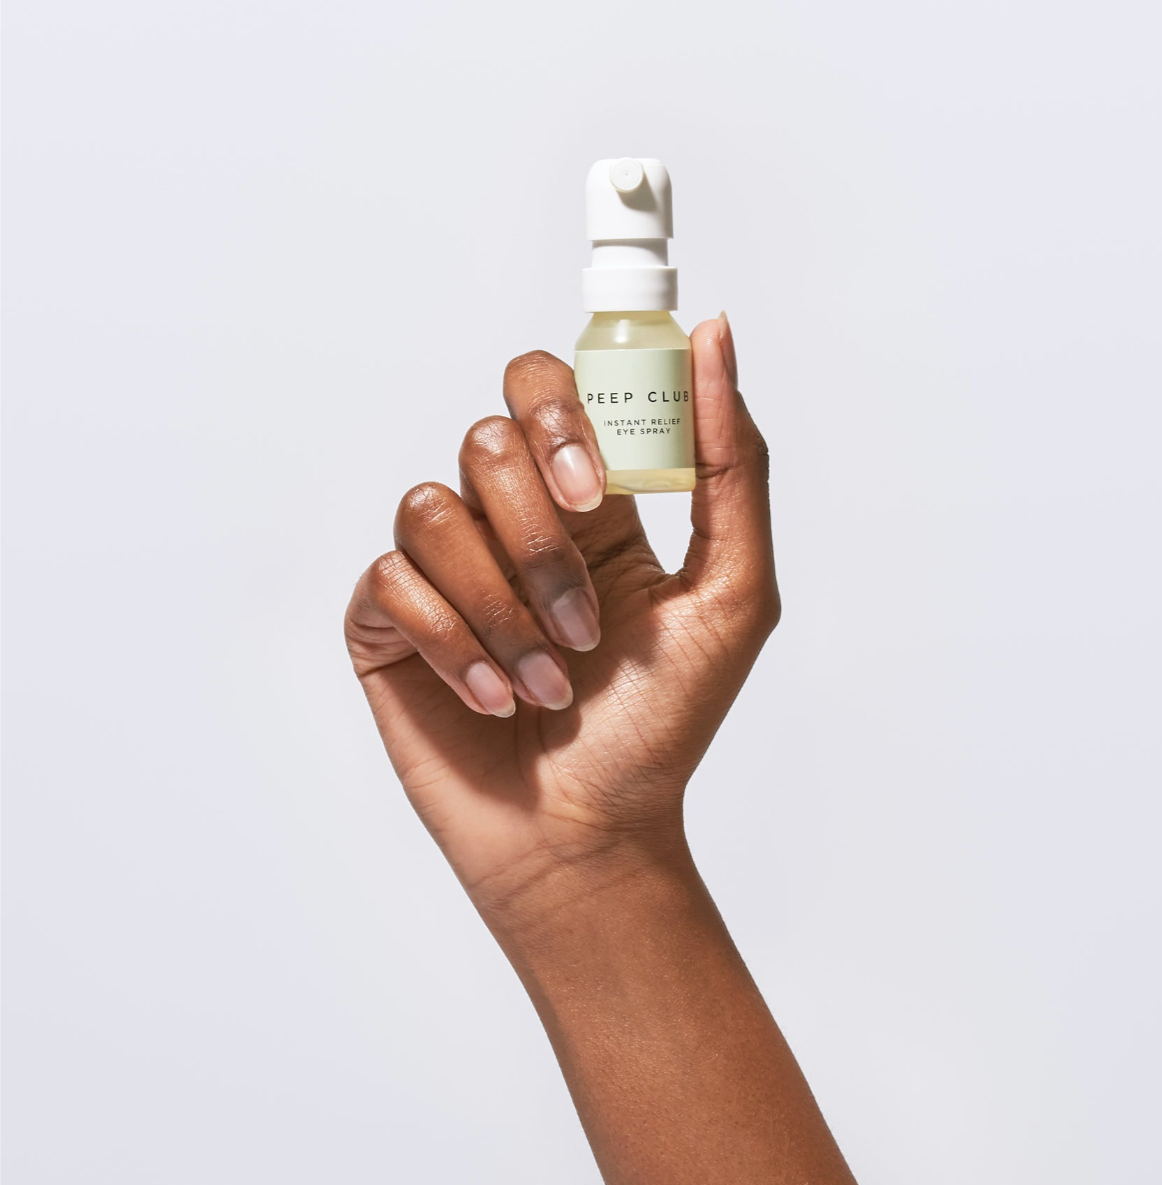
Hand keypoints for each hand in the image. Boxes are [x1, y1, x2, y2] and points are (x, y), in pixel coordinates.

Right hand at [345, 315, 776, 916]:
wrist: (589, 832)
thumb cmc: (662, 727)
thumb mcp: (731, 597)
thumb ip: (729, 468)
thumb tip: (717, 335)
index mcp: (594, 504)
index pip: (554, 391)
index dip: (566, 417)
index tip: (603, 491)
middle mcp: (514, 523)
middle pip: (488, 436)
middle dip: (538, 528)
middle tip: (582, 607)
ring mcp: (448, 571)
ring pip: (435, 508)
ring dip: (503, 606)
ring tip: (550, 681)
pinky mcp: (390, 623)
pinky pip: (392, 580)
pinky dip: (454, 644)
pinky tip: (496, 699)